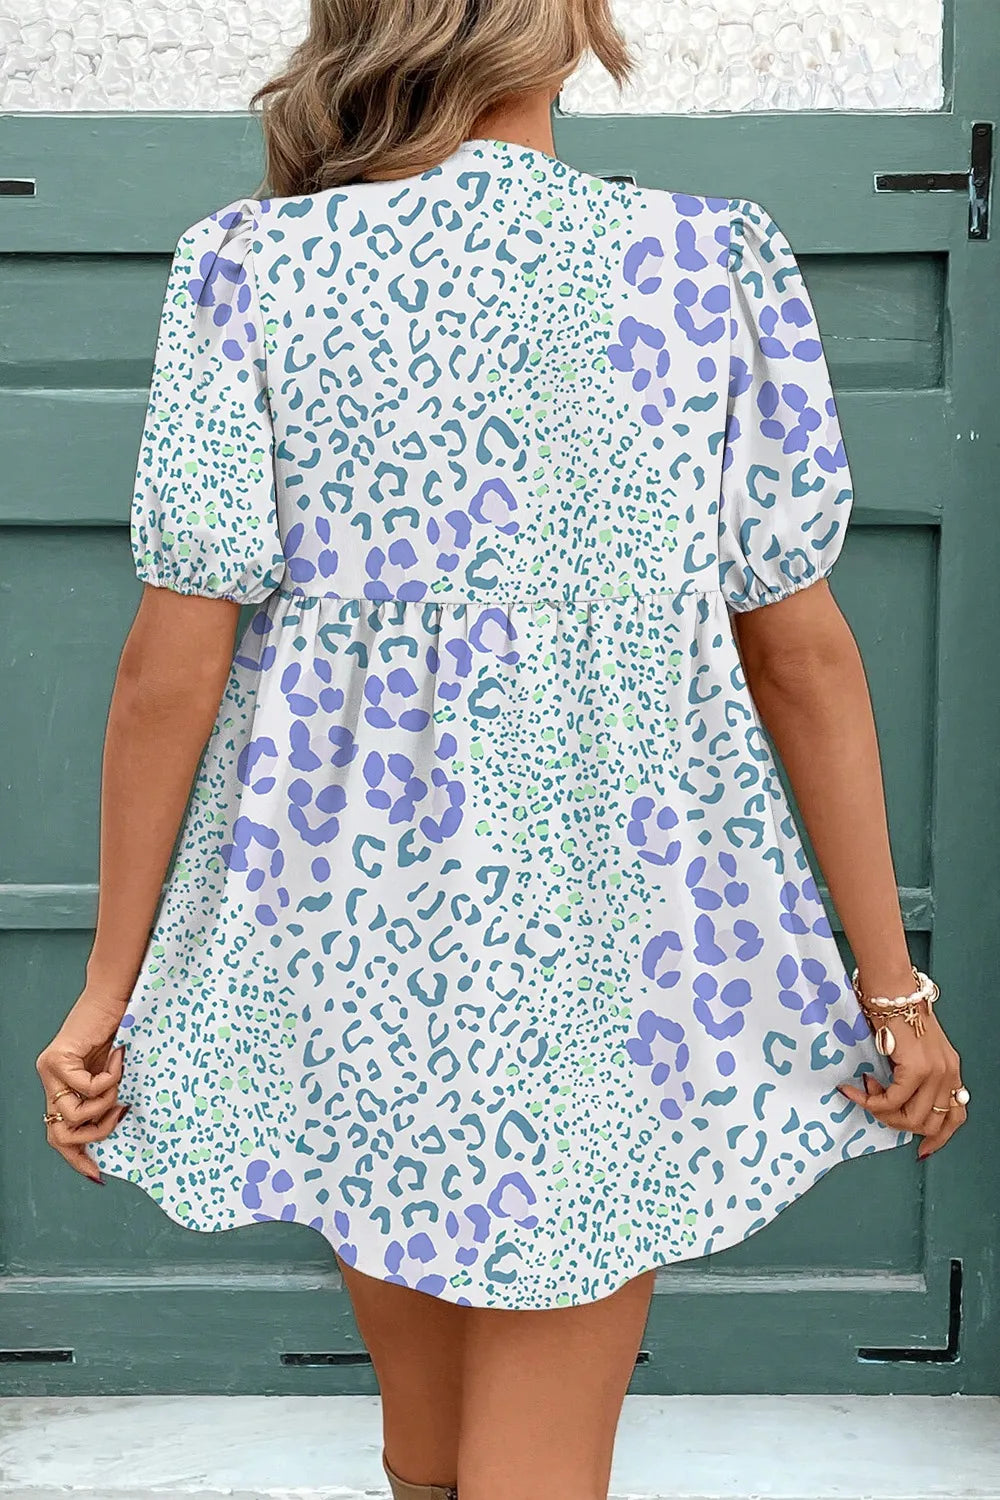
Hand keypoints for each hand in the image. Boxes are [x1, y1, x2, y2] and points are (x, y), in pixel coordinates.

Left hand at [36, 987, 129, 1183]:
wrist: (115, 997)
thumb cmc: (120, 1032)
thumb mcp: (112, 1076)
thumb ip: (106, 1098)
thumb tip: (118, 1127)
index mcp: (62, 1089)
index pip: (58, 1136)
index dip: (76, 1159)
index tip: (97, 1174)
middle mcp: (49, 1083)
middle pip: (59, 1135)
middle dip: (94, 1134)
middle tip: (119, 1114)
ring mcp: (48, 1072)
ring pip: (73, 1115)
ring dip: (105, 1104)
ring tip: (119, 1080)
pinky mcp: (55, 1059)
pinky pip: (86, 1089)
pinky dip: (109, 1079)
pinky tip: (117, 1058)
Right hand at [837, 1005, 966, 1158]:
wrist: (891, 989)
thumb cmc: (895, 1013)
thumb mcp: (913, 1050)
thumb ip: (913, 1076)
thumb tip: (893, 1104)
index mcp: (951, 1070)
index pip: (956, 1116)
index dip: (939, 1138)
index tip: (922, 1149)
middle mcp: (948, 1073)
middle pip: (929, 1124)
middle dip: (896, 1123)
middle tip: (874, 1105)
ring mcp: (935, 1072)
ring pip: (910, 1118)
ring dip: (881, 1113)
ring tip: (864, 1093)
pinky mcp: (917, 1069)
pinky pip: (892, 1101)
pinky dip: (870, 1101)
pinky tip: (855, 1089)